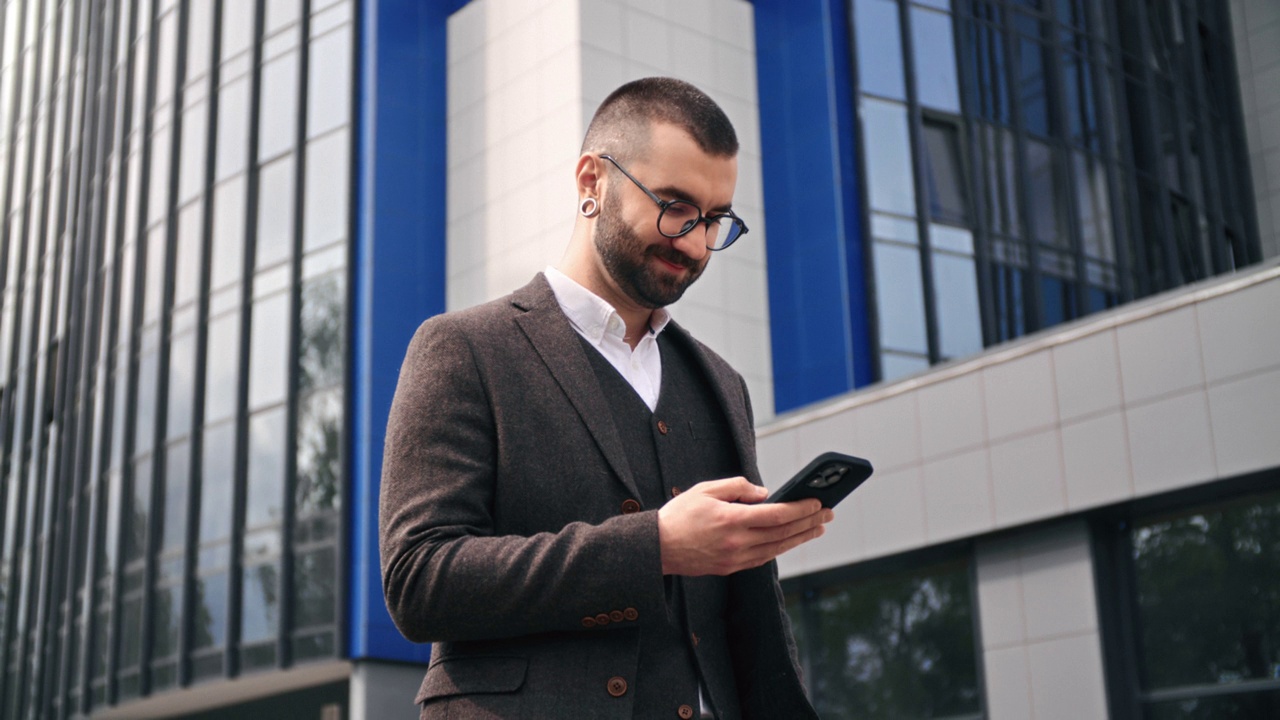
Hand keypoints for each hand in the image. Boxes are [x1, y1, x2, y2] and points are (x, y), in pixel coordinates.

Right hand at [657, 477, 833, 575]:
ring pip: (777, 548)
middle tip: (828, 513)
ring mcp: (734, 559)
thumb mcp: (705, 489)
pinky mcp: (730, 568)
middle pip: (783, 533)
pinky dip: (781, 548)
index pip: (776, 515)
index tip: (817, 501)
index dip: (800, 508)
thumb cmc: (679, 515)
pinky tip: (791, 541)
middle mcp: (736, 542)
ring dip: (800, 538)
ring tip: (817, 527)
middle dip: (809, 522)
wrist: (656, 548)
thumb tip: (764, 494)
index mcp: (731, 520)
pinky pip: (763, 558)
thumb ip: (737, 487)